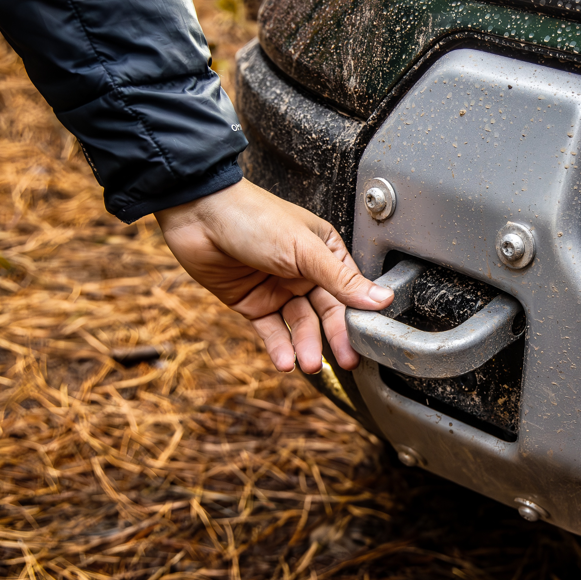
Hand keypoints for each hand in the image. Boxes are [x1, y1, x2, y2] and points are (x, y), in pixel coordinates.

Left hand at [154, 179, 392, 372]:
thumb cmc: (254, 217)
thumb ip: (342, 280)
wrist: (199, 215)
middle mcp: (304, 271)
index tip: (368, 340)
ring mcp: (278, 288)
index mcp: (324, 252)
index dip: (358, 315)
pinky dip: (279, 347)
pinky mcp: (253, 303)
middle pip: (326, 312)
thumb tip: (381, 298)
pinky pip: (271, 330)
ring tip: (310, 364)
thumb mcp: (305, 250)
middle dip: (335, 338)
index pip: (349, 290)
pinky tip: (285, 362)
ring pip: (300, 325)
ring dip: (305, 345)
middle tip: (347, 361)